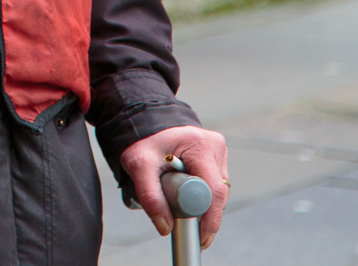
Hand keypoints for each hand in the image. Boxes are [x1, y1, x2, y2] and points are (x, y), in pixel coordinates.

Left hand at [120, 125, 228, 248]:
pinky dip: (201, 192)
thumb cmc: (142, 139)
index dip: (209, 219)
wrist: (144, 118)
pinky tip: (186, 191)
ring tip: (178, 200)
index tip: (200, 238)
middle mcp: (215, 145)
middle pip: (218, 193)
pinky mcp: (215, 154)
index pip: (213, 191)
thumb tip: (165, 227)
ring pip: (217, 189)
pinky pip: (213, 182)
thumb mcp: (139, 165)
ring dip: (202, 201)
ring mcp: (217, 149)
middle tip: (186, 225)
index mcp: (200, 145)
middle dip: (204, 213)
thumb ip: (150, 197)